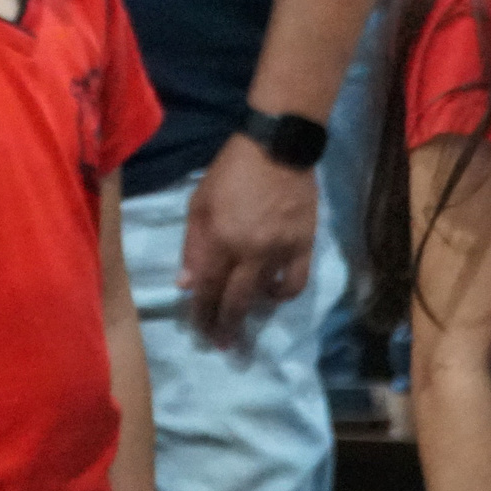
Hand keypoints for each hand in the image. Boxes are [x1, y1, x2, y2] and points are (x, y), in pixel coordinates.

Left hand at [177, 133, 318, 346]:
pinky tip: (271, 293)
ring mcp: (280, 251)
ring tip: (243, 318)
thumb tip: (186, 285)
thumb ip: (193, 246)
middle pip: (235, 301)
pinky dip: (282, 294)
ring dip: (251, 312)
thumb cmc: (231, 172)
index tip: (200, 330)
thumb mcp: (200, 203)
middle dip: (225, 326)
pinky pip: (295, 283)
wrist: (278, 147)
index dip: (202, 314)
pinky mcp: (304, 246)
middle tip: (221, 343)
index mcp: (220, 239)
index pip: (207, 289)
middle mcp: (250, 251)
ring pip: (264, 296)